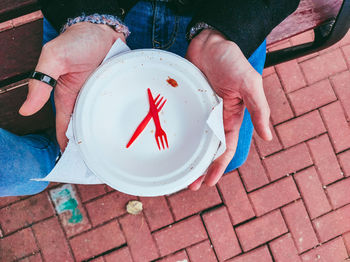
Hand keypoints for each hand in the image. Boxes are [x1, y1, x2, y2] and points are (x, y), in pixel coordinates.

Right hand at [19, 22, 124, 150]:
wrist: (102, 29)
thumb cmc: (76, 41)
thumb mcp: (54, 59)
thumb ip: (41, 82)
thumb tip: (26, 110)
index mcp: (66, 97)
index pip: (63, 126)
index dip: (65, 143)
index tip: (70, 162)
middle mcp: (83, 100)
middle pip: (84, 128)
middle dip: (87, 145)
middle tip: (95, 163)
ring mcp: (100, 96)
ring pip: (100, 121)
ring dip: (103, 135)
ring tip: (110, 153)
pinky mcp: (113, 91)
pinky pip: (113, 110)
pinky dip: (115, 120)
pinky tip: (122, 132)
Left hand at [186, 29, 271, 190]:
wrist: (210, 41)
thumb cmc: (232, 60)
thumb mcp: (249, 84)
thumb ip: (259, 109)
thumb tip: (268, 138)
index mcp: (232, 118)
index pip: (225, 148)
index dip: (219, 166)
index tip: (209, 182)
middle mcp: (216, 118)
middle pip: (208, 149)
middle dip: (201, 167)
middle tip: (189, 185)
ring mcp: (200, 112)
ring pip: (194, 139)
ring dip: (188, 156)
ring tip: (178, 171)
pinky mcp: (189, 103)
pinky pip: (183, 123)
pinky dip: (179, 136)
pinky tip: (171, 144)